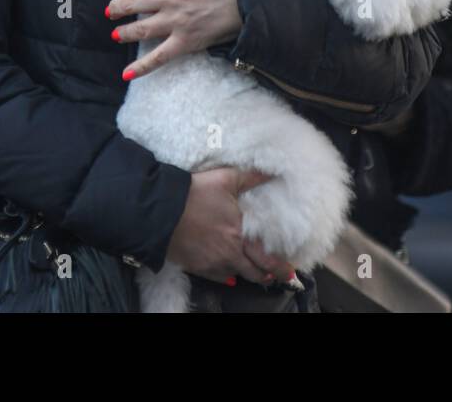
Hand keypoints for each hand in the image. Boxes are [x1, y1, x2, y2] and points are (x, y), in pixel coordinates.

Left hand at [107, 0, 242, 78]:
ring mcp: (174, 21)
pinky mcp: (183, 42)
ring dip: (123, 32)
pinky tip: (126, 74)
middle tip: (113, 11)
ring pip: (137, 29)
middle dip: (116, 7)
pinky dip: (140, 67)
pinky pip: (157, 57)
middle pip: (128, 2)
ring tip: (117, 34)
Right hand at [164, 168, 295, 284]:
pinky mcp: (197, 267)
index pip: (267, 258)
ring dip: (246, 274)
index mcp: (241, 234)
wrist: (162, 211)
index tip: (290, 271)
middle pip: (254, 273)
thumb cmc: (195, 193)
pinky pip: (217, 278)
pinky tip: (229, 275)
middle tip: (276, 278)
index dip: (280, 267)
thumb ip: (251, 178)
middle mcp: (230, 254)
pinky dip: (226, 276)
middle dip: (269, 277)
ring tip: (254, 274)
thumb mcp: (226, 179)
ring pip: (236, 276)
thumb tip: (272, 173)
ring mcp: (212, 263)